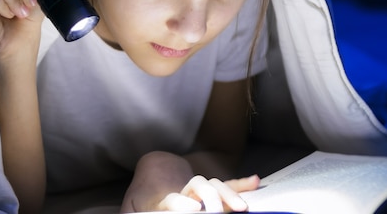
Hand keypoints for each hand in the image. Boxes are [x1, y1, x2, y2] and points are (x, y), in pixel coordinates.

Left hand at [121, 151, 259, 212]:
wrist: (153, 176)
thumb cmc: (142, 203)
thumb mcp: (132, 209)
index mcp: (162, 200)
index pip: (172, 199)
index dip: (181, 203)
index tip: (193, 210)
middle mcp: (183, 191)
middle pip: (198, 186)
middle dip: (210, 198)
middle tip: (217, 213)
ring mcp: (197, 190)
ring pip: (214, 185)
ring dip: (229, 193)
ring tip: (242, 207)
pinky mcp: (209, 191)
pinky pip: (226, 185)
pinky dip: (240, 184)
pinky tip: (255, 182)